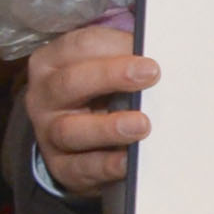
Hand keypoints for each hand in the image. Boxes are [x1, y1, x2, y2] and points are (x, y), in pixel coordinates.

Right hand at [25, 17, 155, 190]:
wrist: (79, 142)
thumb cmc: (99, 93)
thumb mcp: (104, 68)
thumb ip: (126, 56)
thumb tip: (168, 48)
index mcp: (53, 61)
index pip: (80, 45)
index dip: (116, 45)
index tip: (148, 52)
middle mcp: (45, 96)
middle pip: (70, 82)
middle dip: (111, 76)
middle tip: (151, 74)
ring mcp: (49, 133)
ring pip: (70, 130)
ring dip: (108, 127)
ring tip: (141, 124)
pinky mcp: (62, 166)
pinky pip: (81, 167)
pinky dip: (107, 164)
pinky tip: (130, 160)